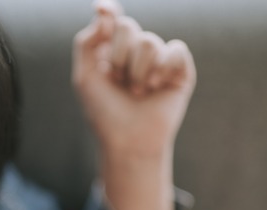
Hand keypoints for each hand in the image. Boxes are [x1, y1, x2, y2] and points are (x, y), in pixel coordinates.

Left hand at [73, 0, 195, 162]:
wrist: (128, 140)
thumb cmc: (105, 112)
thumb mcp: (85, 77)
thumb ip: (86, 42)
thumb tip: (104, 12)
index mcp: (112, 51)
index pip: (112, 20)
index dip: (109, 12)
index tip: (102, 10)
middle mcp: (136, 52)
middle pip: (128, 27)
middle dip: (118, 55)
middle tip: (118, 80)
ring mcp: (159, 60)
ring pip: (149, 42)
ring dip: (137, 71)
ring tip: (137, 92)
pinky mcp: (181, 70)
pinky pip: (176, 50)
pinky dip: (164, 68)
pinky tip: (158, 87)